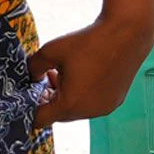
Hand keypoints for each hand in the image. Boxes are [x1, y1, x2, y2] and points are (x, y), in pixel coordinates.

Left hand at [30, 17, 153, 126]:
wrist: (126, 34)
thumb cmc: (88, 42)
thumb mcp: (50, 51)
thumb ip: (33, 68)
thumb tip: (32, 78)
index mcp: (71, 104)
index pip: (41, 119)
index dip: (30, 107)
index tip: (27, 93)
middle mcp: (90, 112)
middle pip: (59, 114)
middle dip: (48, 99)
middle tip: (46, 78)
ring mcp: (105, 108)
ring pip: (75, 110)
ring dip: (65, 97)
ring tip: (62, 73)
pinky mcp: (116, 101)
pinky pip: (91, 104)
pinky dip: (82, 95)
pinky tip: (81, 75)